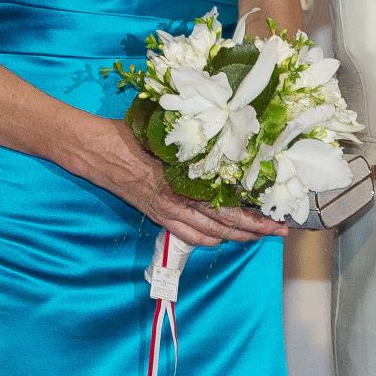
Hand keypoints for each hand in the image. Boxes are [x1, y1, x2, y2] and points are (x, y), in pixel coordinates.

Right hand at [69, 115, 287, 246]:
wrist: (96, 149)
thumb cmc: (134, 136)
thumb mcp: (170, 139)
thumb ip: (199, 150)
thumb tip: (230, 147)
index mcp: (185, 183)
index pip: (228, 209)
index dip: (254, 218)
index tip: (277, 219)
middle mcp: (178, 203)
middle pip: (224, 225)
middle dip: (254, 230)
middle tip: (279, 231)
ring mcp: (166, 211)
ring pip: (208, 234)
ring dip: (235, 237)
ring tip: (258, 236)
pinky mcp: (156, 213)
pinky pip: (186, 234)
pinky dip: (207, 239)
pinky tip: (220, 239)